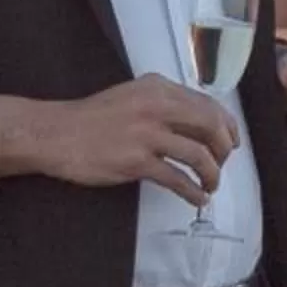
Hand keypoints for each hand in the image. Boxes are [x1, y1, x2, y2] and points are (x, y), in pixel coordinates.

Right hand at [31, 77, 239, 207]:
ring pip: (198, 155)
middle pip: (210, 127)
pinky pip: (177, 179)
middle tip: (223, 163)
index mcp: (159, 88)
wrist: (55, 134)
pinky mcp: (136, 162)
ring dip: (212, 174)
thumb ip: (164, 103)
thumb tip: (199, 122)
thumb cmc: (92, 117)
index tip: (231, 141)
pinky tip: (198, 199)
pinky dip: (193, 191)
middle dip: (224, 149)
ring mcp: (147, 135)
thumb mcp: (133, 95)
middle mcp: (157, 106)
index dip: (226, 126)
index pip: (208, 105)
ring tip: (211, 185)